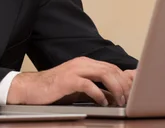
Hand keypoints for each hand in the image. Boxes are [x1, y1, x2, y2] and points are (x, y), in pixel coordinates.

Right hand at [7, 56, 135, 106]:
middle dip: (123, 85)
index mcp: (85, 63)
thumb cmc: (55, 89)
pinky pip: (89, 84)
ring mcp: (75, 70)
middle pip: (111, 69)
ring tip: (119, 101)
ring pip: (104, 74)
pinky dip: (99, 94)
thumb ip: (95, 87)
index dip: (125, 79)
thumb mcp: (79, 87)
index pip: (112, 67)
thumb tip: (114, 95)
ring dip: (115, 88)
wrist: (31, 88)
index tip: (133, 91)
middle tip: (129, 99)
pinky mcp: (67, 80)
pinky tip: (103, 102)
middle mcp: (82, 63)